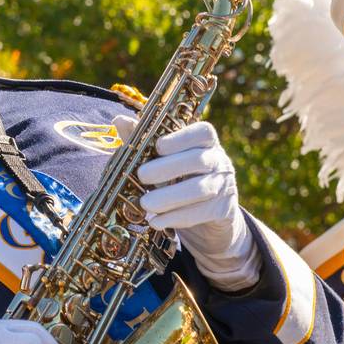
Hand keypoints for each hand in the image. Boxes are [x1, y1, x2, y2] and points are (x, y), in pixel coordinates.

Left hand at [122, 115, 258, 289]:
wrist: (209, 214)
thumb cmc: (181, 176)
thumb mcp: (165, 159)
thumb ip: (144, 141)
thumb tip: (119, 121)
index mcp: (206, 141)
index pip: (202, 132)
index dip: (180, 138)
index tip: (158, 146)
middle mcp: (219, 160)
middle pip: (197, 160)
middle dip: (167, 168)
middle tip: (141, 176)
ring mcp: (224, 185)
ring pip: (199, 189)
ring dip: (169, 197)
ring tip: (145, 204)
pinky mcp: (224, 210)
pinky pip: (201, 213)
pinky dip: (176, 218)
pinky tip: (156, 222)